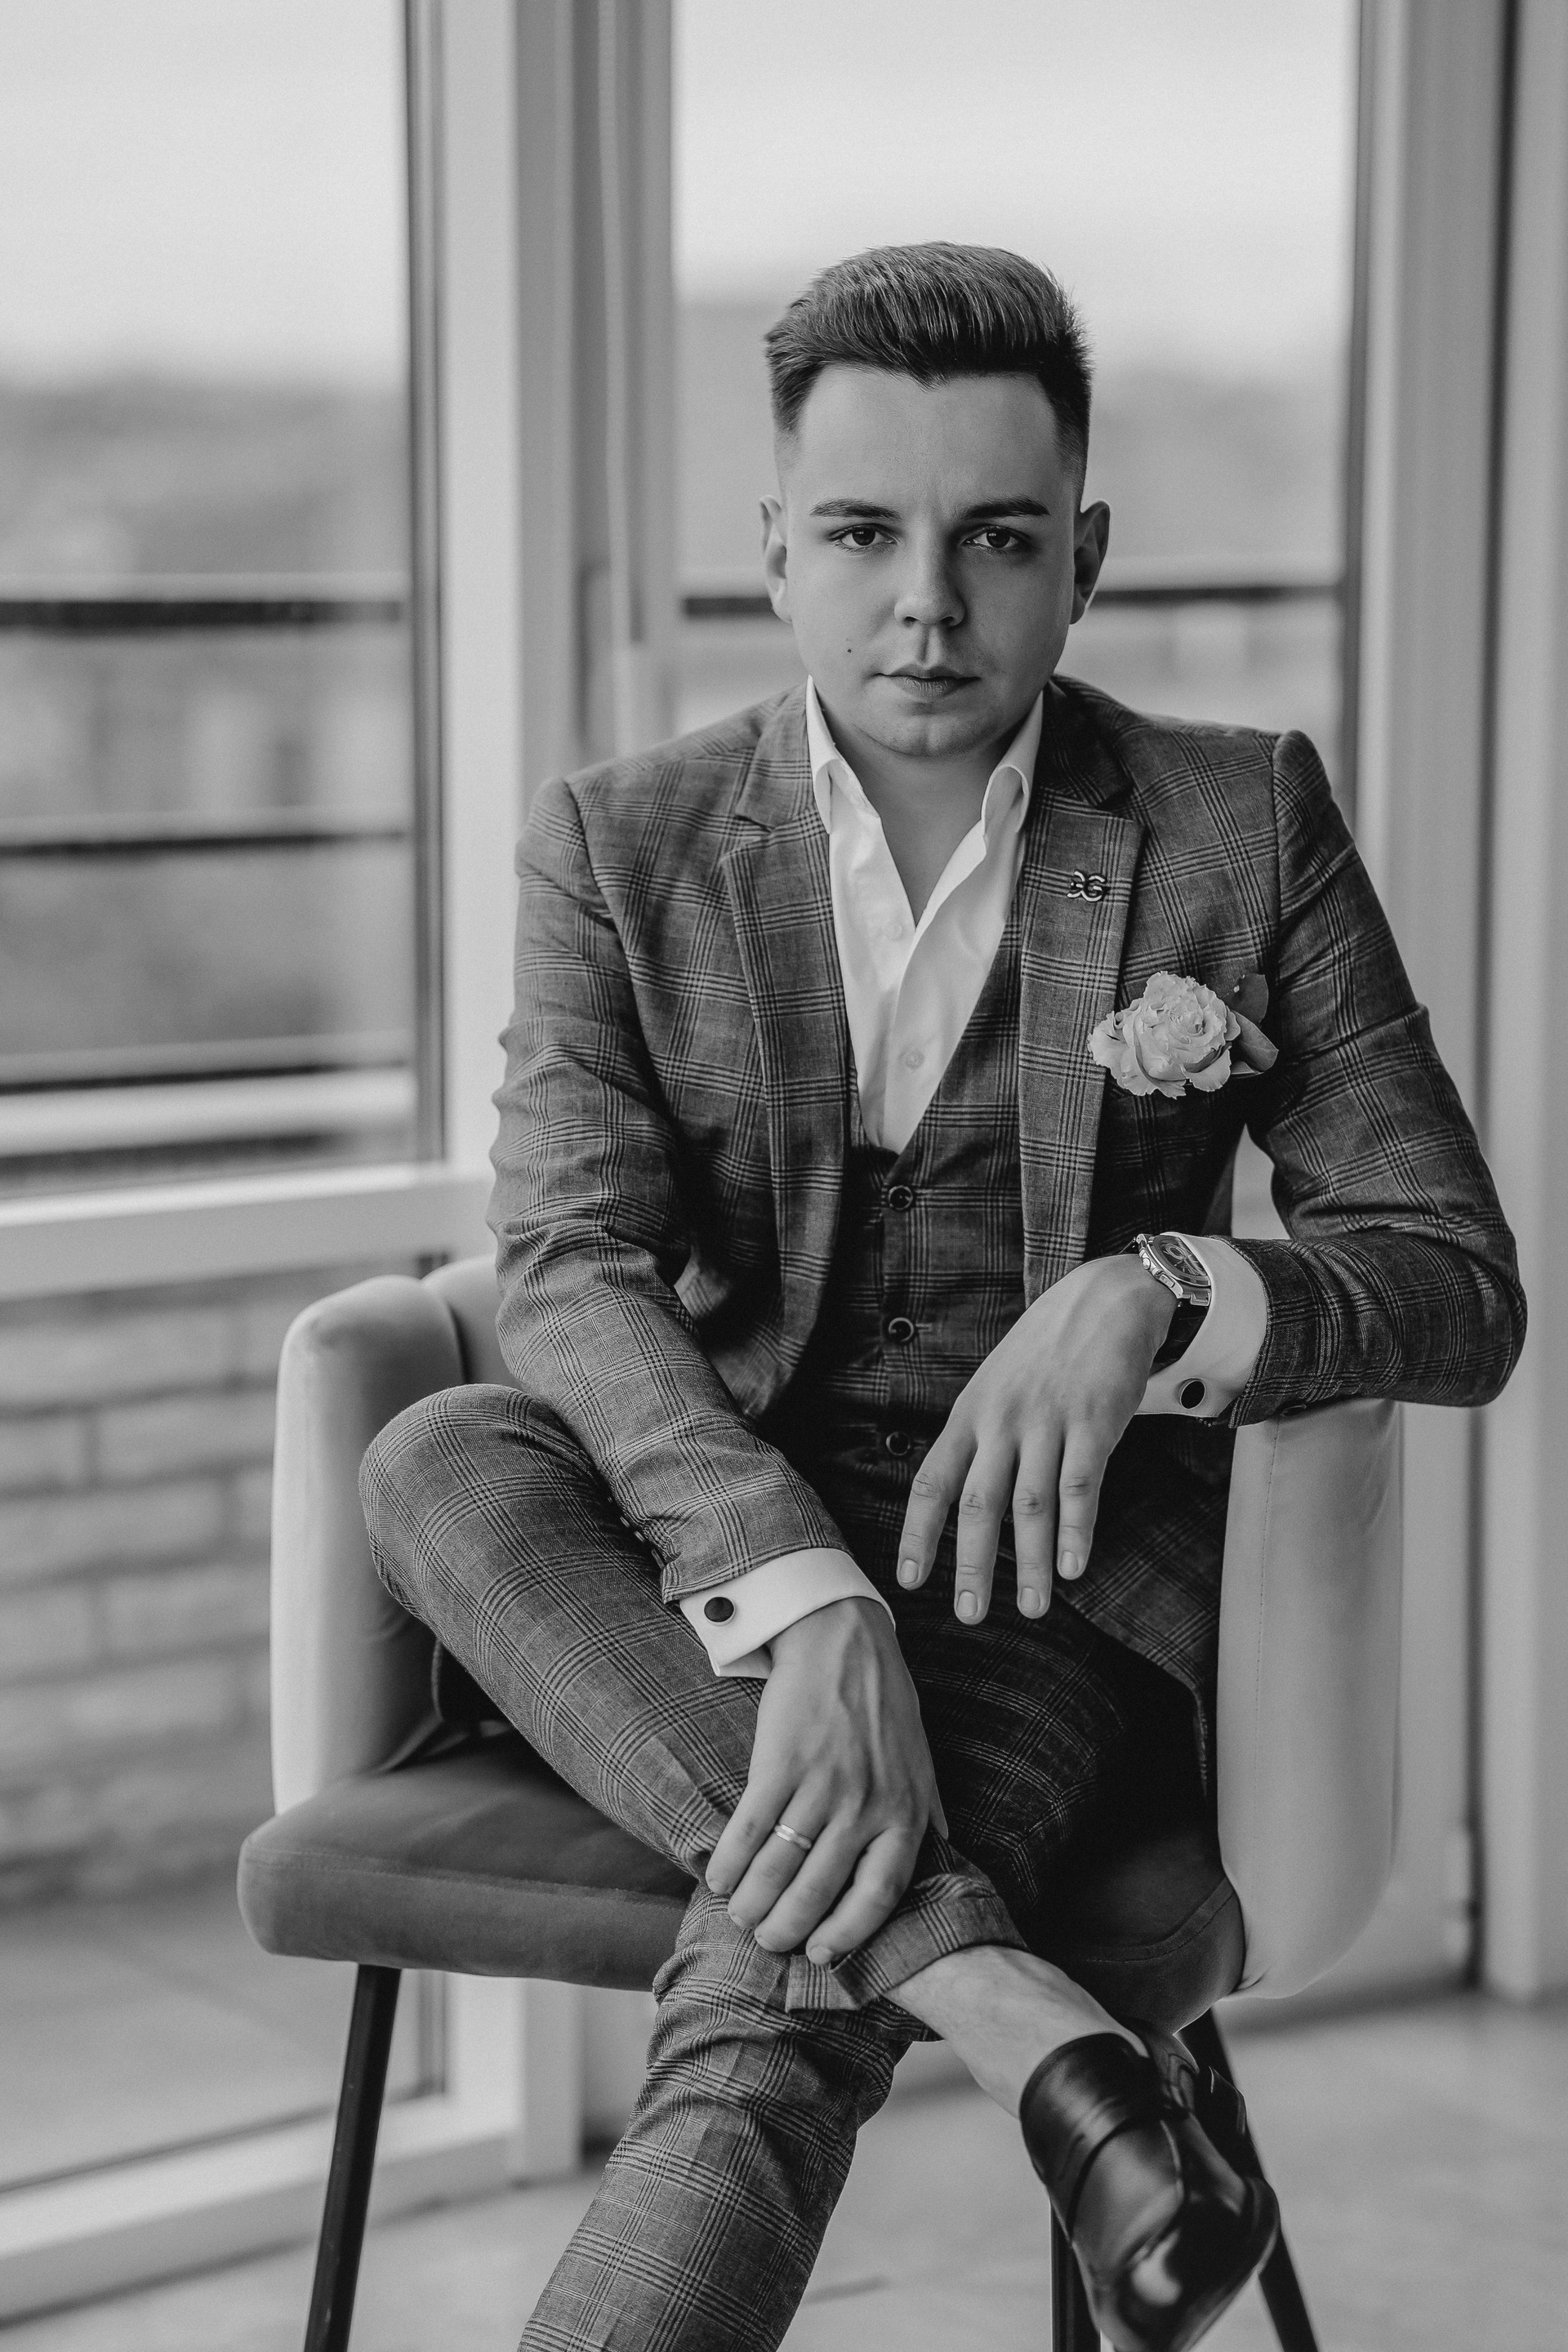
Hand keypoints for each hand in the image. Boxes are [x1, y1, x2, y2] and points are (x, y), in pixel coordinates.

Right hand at [706, 1597, 946, 1966]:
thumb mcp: (921, 1763)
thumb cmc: (884, 1705)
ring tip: (740, 1915)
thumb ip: (927, 1815)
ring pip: (780, 1867)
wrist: (844, 1640)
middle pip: (819, 1891)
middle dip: (786, 1927)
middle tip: (767, 1939)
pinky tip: (718, 1878)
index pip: (878, 1896)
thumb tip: (943, 1859)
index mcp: (903, 1813)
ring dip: (752, 1902)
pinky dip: (729, 1861)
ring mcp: (823, 1784)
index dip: (846, 1934)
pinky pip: (751, 1828)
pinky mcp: (782, 1761)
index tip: (821, 1954)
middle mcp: (866, 1806)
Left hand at [897, 1255, 1174, 1623]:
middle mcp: (1001, 1421)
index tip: (910, 1580)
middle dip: (972, 1565)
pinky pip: (1081, 1483)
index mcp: (970, 1415)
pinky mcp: (1092, 1421)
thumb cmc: (1045, 1351)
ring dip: (1029, 1561)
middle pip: (977, 1503)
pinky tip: (1073, 1565)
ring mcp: (1047, 1421)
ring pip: (1031, 1503)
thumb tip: (959, 1500)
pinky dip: (1076, 1529)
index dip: (919, 1534)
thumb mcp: (995, 1385)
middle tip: (970, 1614)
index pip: (933, 1481)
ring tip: (1032, 1607)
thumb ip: (979, 1438)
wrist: (1102, 1300)